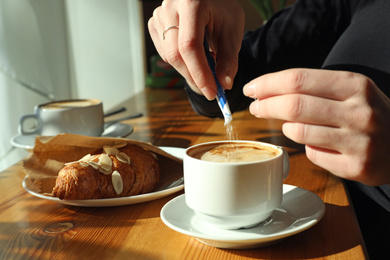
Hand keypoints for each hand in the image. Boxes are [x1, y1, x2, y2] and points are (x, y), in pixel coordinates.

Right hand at [148, 0, 244, 99]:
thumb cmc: (222, 11)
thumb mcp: (232, 31)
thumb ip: (229, 58)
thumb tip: (224, 84)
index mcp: (192, 3)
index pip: (190, 46)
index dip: (200, 73)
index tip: (211, 92)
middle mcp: (170, 7)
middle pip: (176, 54)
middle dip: (194, 77)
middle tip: (210, 90)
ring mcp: (159, 16)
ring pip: (169, 57)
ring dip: (188, 70)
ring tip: (206, 67)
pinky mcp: (155, 25)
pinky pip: (165, 54)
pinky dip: (180, 63)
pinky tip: (193, 58)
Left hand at [243, 68, 389, 185]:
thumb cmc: (368, 113)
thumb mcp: (352, 90)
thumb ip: (315, 88)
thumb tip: (269, 91)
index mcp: (355, 85)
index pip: (299, 80)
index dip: (268, 84)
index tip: (251, 89)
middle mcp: (359, 112)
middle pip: (294, 106)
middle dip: (266, 105)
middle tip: (255, 107)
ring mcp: (359, 141)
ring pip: (299, 132)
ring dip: (286, 127)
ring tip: (289, 124)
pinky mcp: (356, 166)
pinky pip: (313, 155)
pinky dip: (307, 147)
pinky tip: (316, 143)